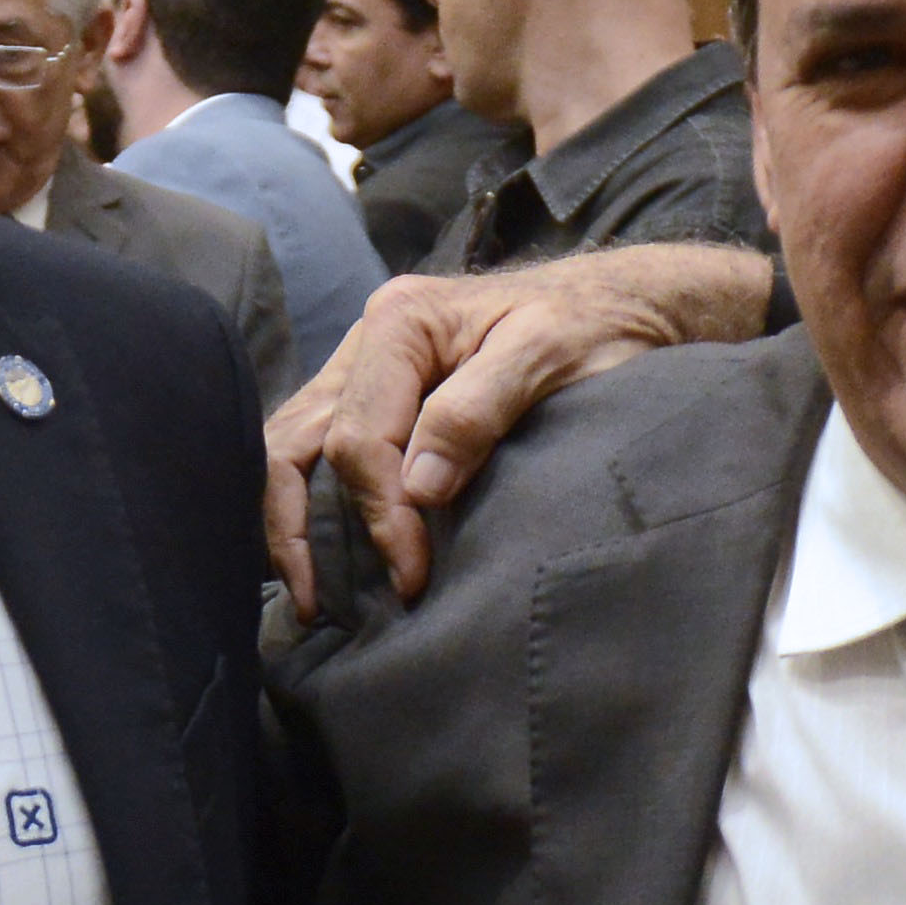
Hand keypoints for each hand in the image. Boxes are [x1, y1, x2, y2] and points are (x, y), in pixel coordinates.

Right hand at [261, 243, 773, 614]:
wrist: (616, 303)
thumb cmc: (591, 328)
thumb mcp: (547, 358)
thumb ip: (477, 412)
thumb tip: (419, 488)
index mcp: (401, 321)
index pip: (360, 436)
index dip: (380, 514)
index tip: (413, 574)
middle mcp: (366, 338)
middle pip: (298, 440)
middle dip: (296, 526)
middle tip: (313, 601)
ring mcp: (363, 365)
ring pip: (293, 445)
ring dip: (289, 519)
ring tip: (303, 590)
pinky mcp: (375, 393)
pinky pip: (317, 448)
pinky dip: (310, 500)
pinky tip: (321, 550)